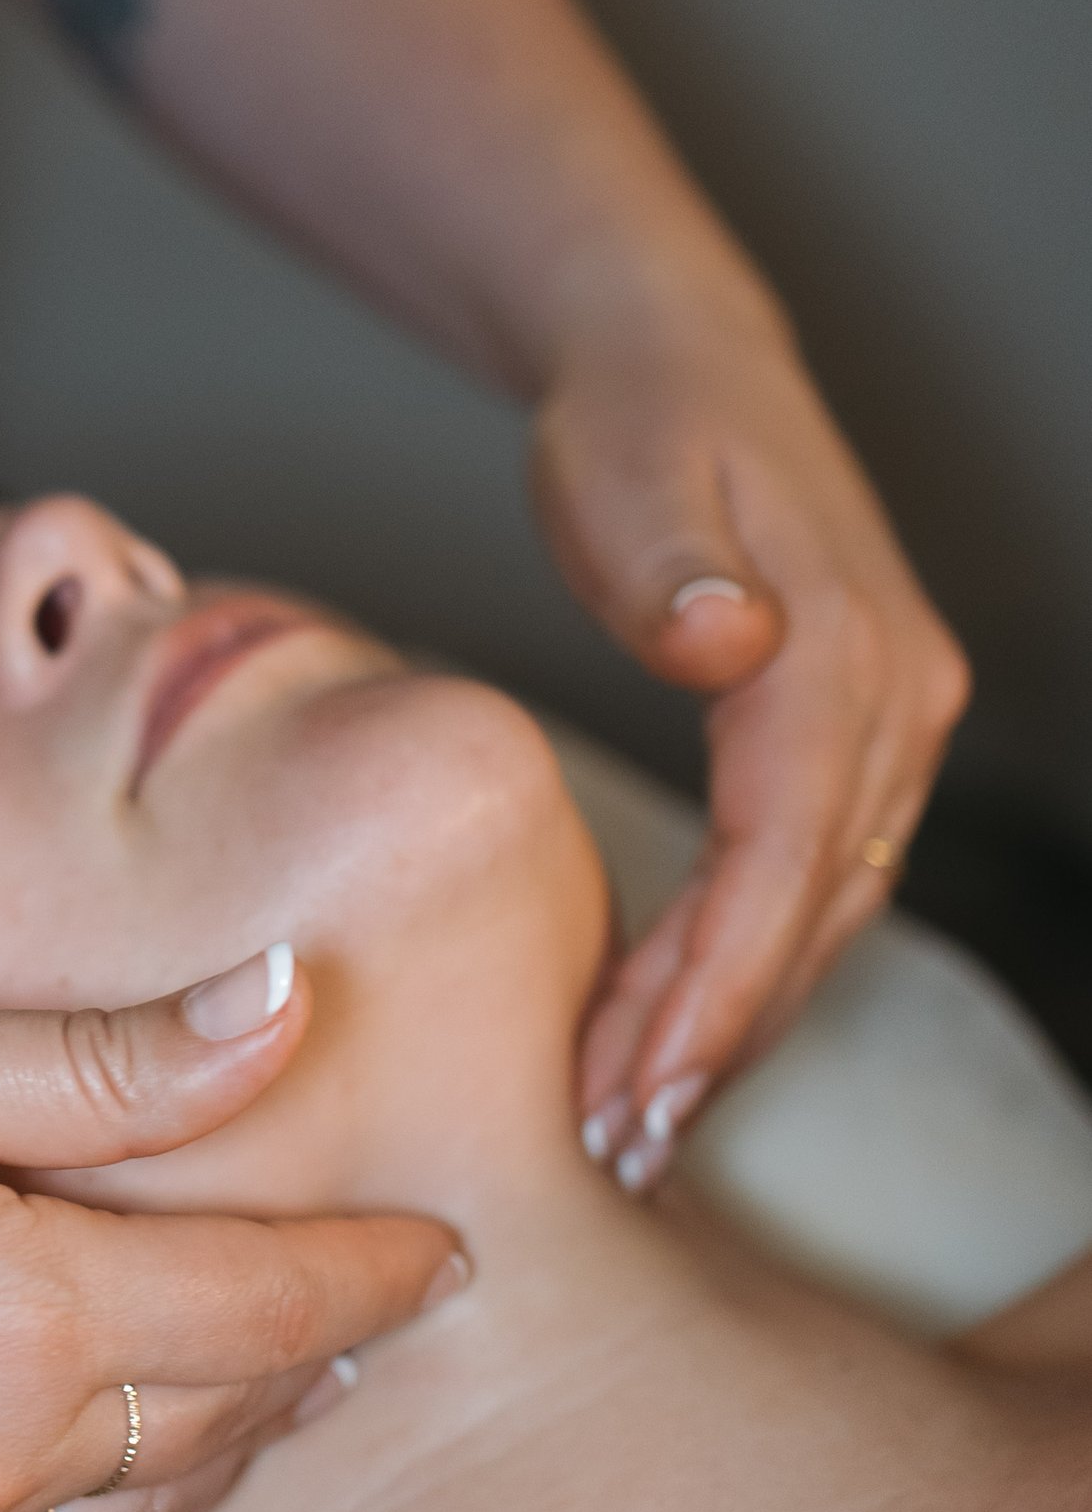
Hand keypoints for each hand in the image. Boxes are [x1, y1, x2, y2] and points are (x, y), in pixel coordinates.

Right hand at [0, 953, 466, 1511]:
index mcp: (17, 1334)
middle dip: (308, 1372)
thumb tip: (288, 1010)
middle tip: (374, 1316)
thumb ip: (101, 1064)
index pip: (266, 1312)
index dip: (368, 1275)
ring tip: (255, 1395)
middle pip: (209, 1437)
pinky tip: (60, 1468)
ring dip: (202, 1460)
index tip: (446, 1249)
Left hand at [530, 305, 969, 1175]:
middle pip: (810, 907)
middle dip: (718, 1038)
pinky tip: (668, 1032)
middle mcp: (896, 699)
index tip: (640, 1086)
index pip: (784, 851)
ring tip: (631, 1125)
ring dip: (735, 1022)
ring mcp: (891, 727)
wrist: (678, 364)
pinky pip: (812, 885)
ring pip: (821, 914)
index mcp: (844, 649)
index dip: (715, 981)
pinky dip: (747, 966)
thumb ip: (668, 567)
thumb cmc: (636, 426)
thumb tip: (727, 639)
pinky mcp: (858, 745)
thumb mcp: (629, 475)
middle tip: (615, 1147)